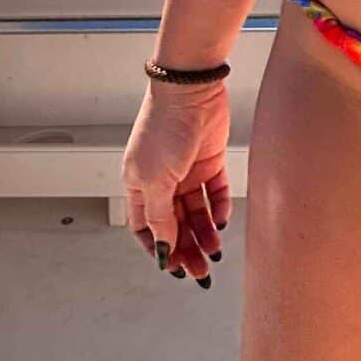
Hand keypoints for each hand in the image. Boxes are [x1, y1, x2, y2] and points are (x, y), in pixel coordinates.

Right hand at [123, 77, 232, 286]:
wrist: (190, 90)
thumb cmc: (163, 126)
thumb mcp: (154, 179)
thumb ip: (159, 216)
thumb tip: (164, 247)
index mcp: (139, 184)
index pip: (146, 227)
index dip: (159, 248)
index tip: (173, 267)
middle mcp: (162, 179)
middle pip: (174, 224)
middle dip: (186, 248)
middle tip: (200, 270)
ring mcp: (187, 170)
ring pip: (196, 212)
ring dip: (204, 233)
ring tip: (214, 251)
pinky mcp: (210, 160)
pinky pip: (215, 192)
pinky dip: (219, 209)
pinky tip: (221, 222)